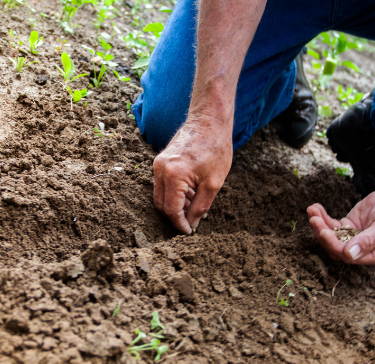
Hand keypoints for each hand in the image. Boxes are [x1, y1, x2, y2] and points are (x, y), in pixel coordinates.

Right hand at [152, 116, 232, 233]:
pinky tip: (191, 194)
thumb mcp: (214, 183)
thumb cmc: (215, 148)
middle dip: (175, 216)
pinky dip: (174, 193)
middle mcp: (160, 170)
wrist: (209, 120)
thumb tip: (192, 224)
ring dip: (175, 205)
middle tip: (191, 222)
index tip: (189, 232)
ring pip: (161, 195)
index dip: (180, 224)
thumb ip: (200, 207)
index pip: (171, 210)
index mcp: (173, 176)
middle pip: (161, 204)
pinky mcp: (160, 161)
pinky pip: (163, 184)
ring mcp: (158, 164)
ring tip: (195, 206)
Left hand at [307, 186, 374, 264]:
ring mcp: (353, 238)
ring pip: (331, 236)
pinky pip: (332, 225)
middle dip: (323, 234)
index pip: (349, 256)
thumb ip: (368, 240)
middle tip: (314, 219)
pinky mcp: (348, 226)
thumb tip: (350, 254)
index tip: (324, 232)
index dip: (334, 245)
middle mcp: (362, 250)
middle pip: (336, 247)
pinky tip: (315, 208)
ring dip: (319, 225)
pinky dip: (322, 217)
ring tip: (312, 211)